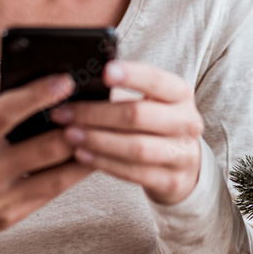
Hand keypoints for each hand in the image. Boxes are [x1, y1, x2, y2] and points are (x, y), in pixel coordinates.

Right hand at [0, 73, 94, 253]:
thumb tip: (44, 97)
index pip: (5, 113)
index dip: (37, 95)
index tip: (65, 79)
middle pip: (43, 147)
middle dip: (75, 125)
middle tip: (99, 106)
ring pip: (56, 173)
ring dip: (83, 150)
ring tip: (103, 130)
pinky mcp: (10, 217)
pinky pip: (51, 192)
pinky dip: (72, 172)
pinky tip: (88, 157)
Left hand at [49, 60, 203, 205]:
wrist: (184, 163)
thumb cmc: (155, 122)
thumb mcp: (151, 101)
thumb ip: (122, 92)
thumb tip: (75, 82)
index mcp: (181, 94)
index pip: (156, 80)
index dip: (132, 75)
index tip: (104, 72)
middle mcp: (187, 122)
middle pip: (139, 115)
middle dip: (96, 114)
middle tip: (64, 112)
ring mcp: (182, 154)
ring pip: (136, 147)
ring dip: (97, 141)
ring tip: (69, 134)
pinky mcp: (172, 181)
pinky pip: (133, 172)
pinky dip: (104, 163)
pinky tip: (81, 155)